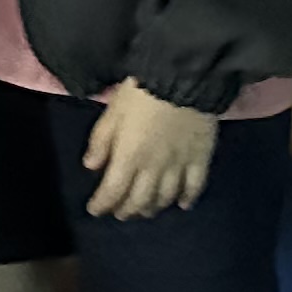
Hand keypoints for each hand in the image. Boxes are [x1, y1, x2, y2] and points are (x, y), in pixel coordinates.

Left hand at [83, 81, 218, 218]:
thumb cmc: (141, 92)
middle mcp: (153, 168)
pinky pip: (196, 186)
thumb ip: (101, 141)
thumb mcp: (113, 112)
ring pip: (165, 197)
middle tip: (119, 213)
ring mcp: (179, 165)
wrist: (183, 78)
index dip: (102, 205)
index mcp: (129, 157)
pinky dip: (188, 198)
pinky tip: (182, 204)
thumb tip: (91, 166)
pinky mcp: (201, 158)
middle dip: (126, 211)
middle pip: (139, 200)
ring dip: (152, 208)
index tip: (95, 210)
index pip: (112, 191)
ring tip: (145, 210)